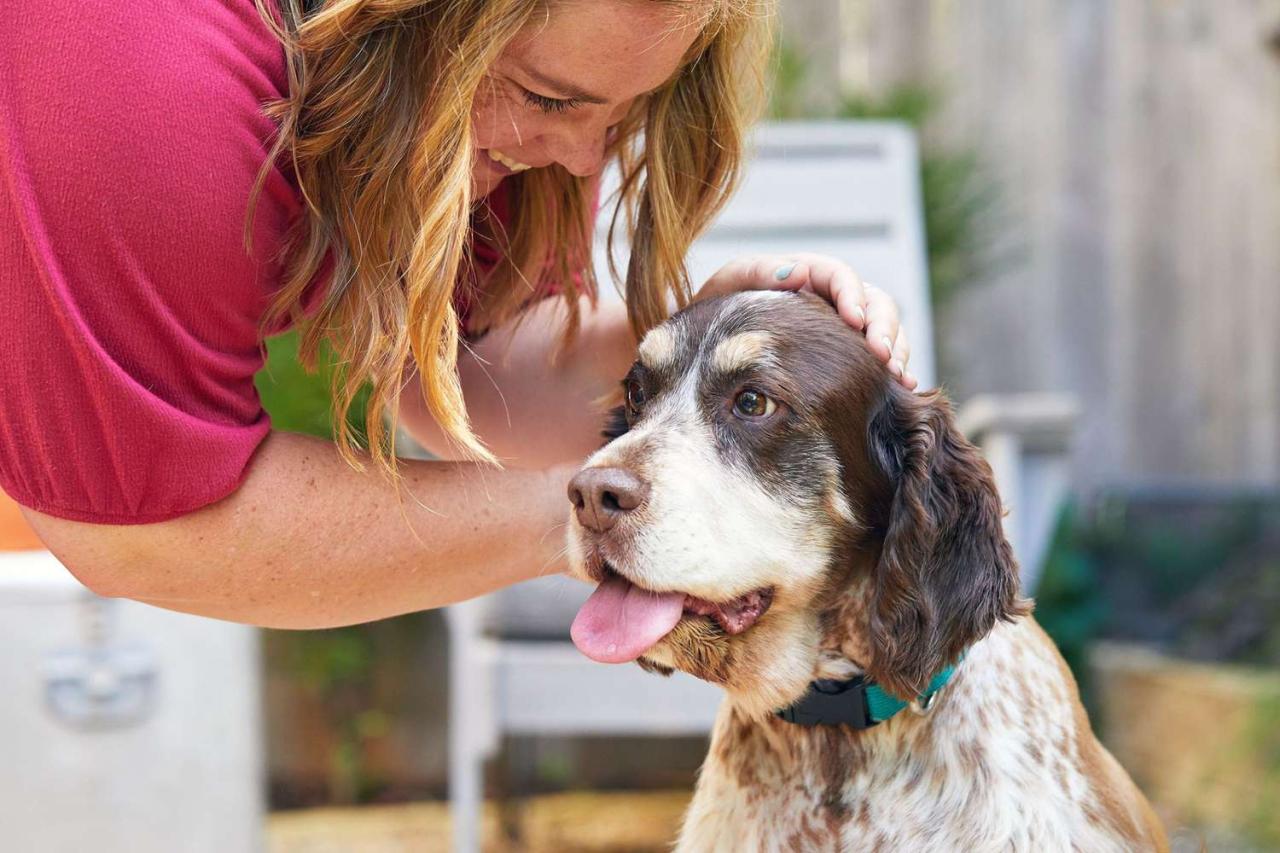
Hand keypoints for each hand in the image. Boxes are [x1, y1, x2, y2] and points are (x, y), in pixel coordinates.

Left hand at [695, 253, 917, 389]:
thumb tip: (798, 271)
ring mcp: (844, 330)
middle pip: (875, 303)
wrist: (708, 347)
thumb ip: (757, 271)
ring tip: (898, 377)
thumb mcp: (729, 284)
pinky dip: (895, 368)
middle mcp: (833, 300)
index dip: (853, 296)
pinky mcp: (849, 356)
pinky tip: (904, 386)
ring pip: (885, 331)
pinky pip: (878, 359)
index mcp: (808, 276)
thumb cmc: (718, 309)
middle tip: (882, 357)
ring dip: (897, 350)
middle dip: (884, 328)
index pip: (841, 277)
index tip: (854, 321)